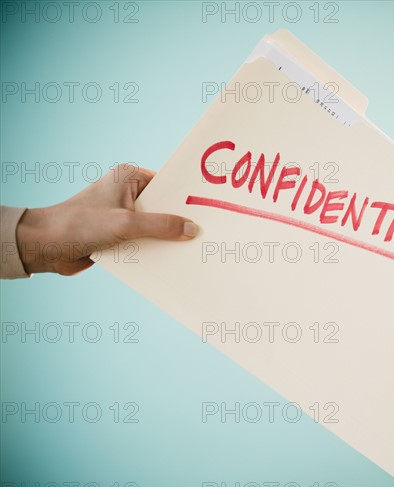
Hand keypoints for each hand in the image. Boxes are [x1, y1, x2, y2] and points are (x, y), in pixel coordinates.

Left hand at [16, 164, 198, 275]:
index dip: (185, 198)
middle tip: (204, 232)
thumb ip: (162, 226)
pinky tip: (171, 259)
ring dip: (166, 238)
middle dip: (179, 221)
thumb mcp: (127, 224)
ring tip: (191, 248)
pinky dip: (154, 249)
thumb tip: (192, 229)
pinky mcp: (119, 234)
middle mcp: (127, 193)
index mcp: (129, 178)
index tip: (206, 209)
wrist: (46, 247)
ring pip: (155, 226)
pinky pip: (145, 240)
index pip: (167, 185)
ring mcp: (123, 215)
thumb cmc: (80, 225)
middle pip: (163, 207)